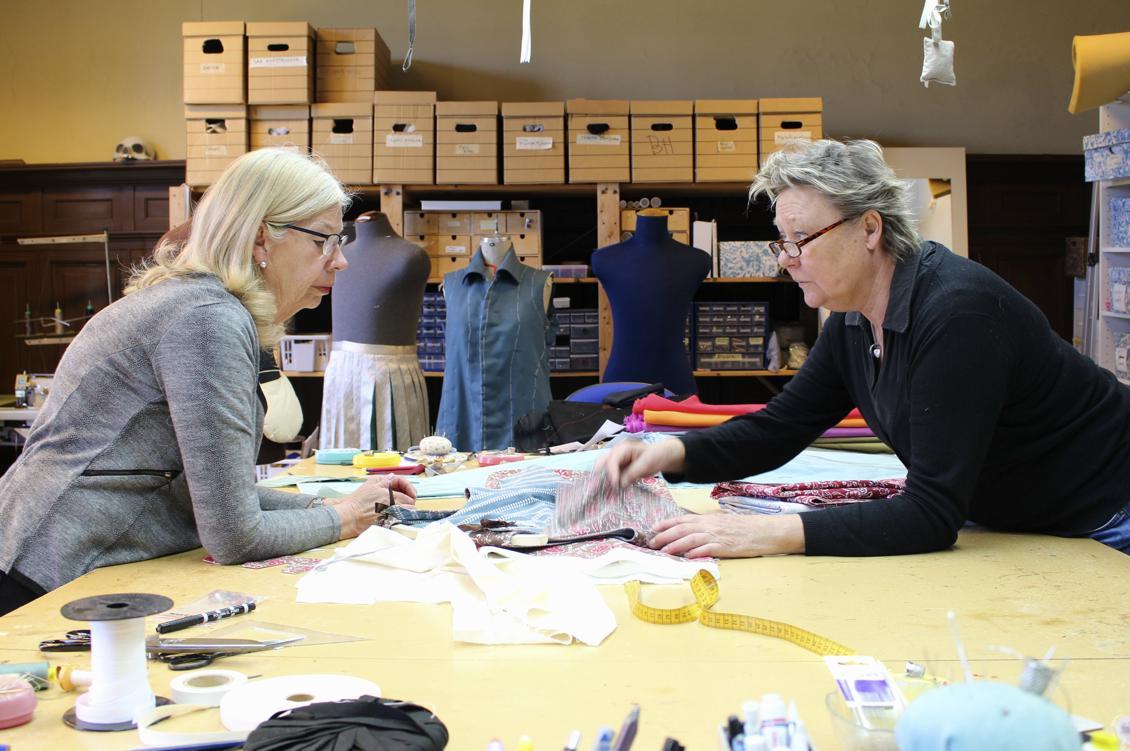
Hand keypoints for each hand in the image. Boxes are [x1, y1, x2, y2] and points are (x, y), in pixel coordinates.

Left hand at [332, 475, 416, 539]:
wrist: (350, 519)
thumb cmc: (364, 504)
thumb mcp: (385, 496)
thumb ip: (400, 498)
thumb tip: (411, 504)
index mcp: (381, 481)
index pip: (400, 481)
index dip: (408, 488)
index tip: (413, 496)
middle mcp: (382, 490)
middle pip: (401, 492)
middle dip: (408, 498)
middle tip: (411, 506)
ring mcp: (382, 502)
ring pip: (399, 503)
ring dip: (404, 508)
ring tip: (407, 512)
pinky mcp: (381, 513)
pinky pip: (395, 512)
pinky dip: (399, 514)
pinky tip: (401, 517)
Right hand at [596, 438, 685, 487]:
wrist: (661, 457)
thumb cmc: (655, 455)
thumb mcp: (647, 462)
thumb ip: (633, 472)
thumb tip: (621, 484)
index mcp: (623, 448)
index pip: (612, 460)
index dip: (611, 472)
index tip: (614, 484)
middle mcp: (616, 455)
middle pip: (602, 463)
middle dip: (599, 476)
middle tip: (598, 488)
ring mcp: (617, 464)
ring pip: (604, 472)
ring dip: (603, 482)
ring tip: (602, 494)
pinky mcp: (619, 473)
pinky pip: (611, 479)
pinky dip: (609, 486)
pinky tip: (609, 495)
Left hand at [649, 513, 805, 557]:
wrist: (765, 531)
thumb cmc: (744, 527)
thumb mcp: (723, 521)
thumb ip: (707, 525)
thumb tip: (691, 530)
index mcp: (708, 519)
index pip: (683, 519)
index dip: (667, 524)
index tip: (654, 529)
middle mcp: (710, 525)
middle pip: (683, 529)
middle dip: (665, 536)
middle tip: (652, 543)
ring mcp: (718, 536)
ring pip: (692, 539)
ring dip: (676, 545)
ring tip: (664, 551)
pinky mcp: (726, 547)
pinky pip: (709, 549)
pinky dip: (697, 552)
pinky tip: (688, 557)